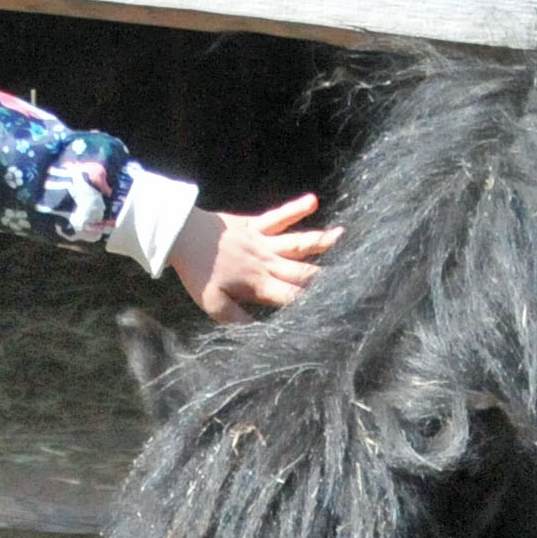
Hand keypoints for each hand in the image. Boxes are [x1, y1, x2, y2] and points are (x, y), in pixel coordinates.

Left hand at [166, 193, 339, 321]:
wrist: (181, 236)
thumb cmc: (197, 273)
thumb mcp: (214, 306)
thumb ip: (240, 321)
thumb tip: (263, 337)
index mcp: (260, 284)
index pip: (293, 298)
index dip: (316, 305)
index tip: (338, 310)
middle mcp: (267, 262)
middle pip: (304, 272)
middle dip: (329, 277)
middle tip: (355, 276)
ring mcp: (263, 241)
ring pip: (298, 243)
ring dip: (322, 242)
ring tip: (344, 235)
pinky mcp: (254, 225)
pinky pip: (278, 216)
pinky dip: (294, 208)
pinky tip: (312, 200)